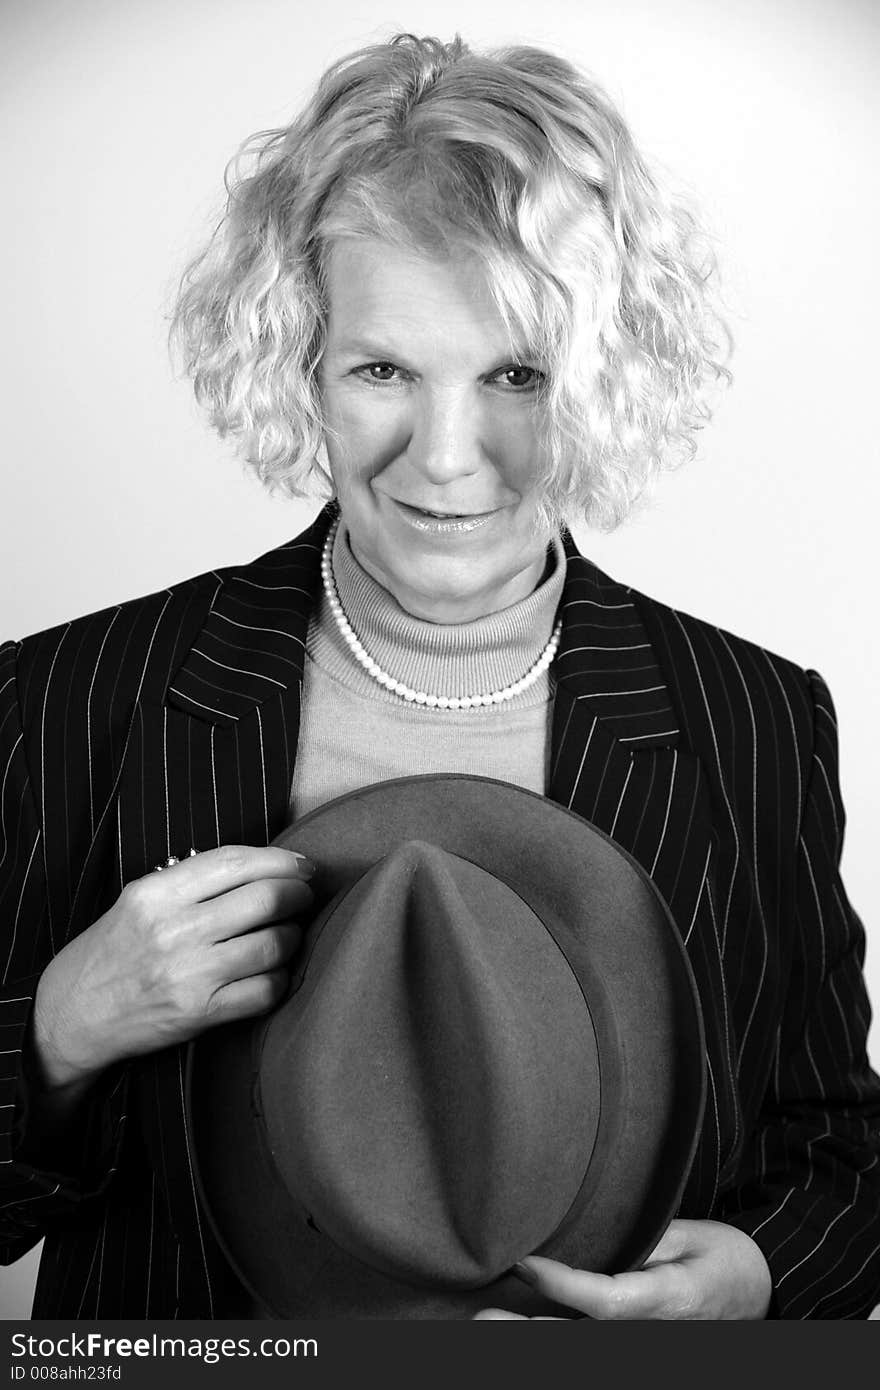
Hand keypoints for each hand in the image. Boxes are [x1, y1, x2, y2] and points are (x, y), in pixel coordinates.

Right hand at [31, 845, 314, 1091]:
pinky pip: (264, 992)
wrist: (71, 1015)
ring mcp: (188, 974)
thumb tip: (260, 868)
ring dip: (293, 936)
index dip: (280, 860)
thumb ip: (191, 881)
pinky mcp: (199, 1014)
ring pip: (272, 945)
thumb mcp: (137, 901)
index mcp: (155, 893)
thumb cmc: (111, 951)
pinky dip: (281, 979)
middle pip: (264, 900)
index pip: (236, 863)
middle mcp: (173, 930)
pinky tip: (275, 972)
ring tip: (290, 933)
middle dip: (297, 895)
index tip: (301, 865)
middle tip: (304, 897)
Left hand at [474, 1220, 772, 1319]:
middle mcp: (654, 1336)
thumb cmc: (725, 1257)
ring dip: (533, 1340)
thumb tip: (589, 1228)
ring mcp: (646, 1348)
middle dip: (532, 1334)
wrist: (762, 1292)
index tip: (526, 1262)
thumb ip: (643, 1238)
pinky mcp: (638, 1347)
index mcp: (671, 1302)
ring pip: (585, 1351)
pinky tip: (520, 1328)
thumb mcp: (691, 1235)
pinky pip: (593, 1348)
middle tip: (485, 1316)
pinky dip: (556, 1336)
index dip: (566, 1286)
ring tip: (487, 1324)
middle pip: (586, 1342)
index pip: (610, 1302)